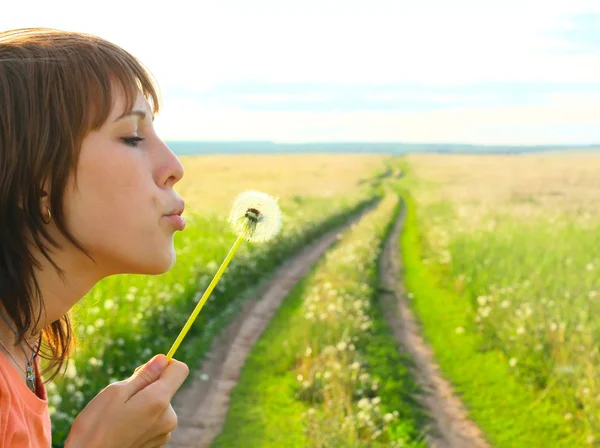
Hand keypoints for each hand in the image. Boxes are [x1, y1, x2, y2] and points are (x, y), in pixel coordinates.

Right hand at [65, 354, 189, 447]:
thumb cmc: (95, 427)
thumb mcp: (115, 392)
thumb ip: (143, 375)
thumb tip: (162, 359)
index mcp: (159, 401)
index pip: (180, 369)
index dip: (164, 364)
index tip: (144, 371)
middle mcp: (168, 418)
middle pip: (167, 388)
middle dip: (147, 386)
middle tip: (122, 399)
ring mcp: (164, 433)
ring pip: (159, 405)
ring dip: (143, 403)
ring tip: (119, 416)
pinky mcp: (157, 444)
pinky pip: (154, 420)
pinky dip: (142, 418)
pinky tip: (123, 428)